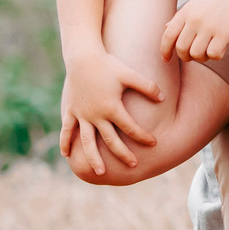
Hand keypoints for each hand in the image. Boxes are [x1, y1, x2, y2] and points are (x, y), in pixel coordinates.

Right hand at [59, 52, 163, 178]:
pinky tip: (67, 156)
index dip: (143, 136)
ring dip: (94, 158)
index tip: (154, 143)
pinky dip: (66, 142)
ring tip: (100, 172)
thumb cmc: (108, 65)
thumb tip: (163, 99)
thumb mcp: (130, 74)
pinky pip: (67, 130)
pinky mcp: (70, 111)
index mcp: (112, 107)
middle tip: (134, 165)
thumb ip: (147, 87)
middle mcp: (96, 114)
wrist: (82, 57)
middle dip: (123, 153)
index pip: (131, 128)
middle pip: (111, 140)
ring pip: (87, 142)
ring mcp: (82, 114)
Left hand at [161, 0, 228, 63]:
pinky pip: (213, 54)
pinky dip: (217, 56)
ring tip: (209, 51)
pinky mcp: (224, 34)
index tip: (166, 59)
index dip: (165, 50)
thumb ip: (181, 17)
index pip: (168, 35)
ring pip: (196, 54)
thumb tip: (165, 28)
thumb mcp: (196, 4)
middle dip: (185, 57)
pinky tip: (222, 48)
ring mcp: (209, 27)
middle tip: (194, 56)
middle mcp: (195, 20)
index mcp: (186, 12)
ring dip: (202, 58)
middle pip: (181, 48)